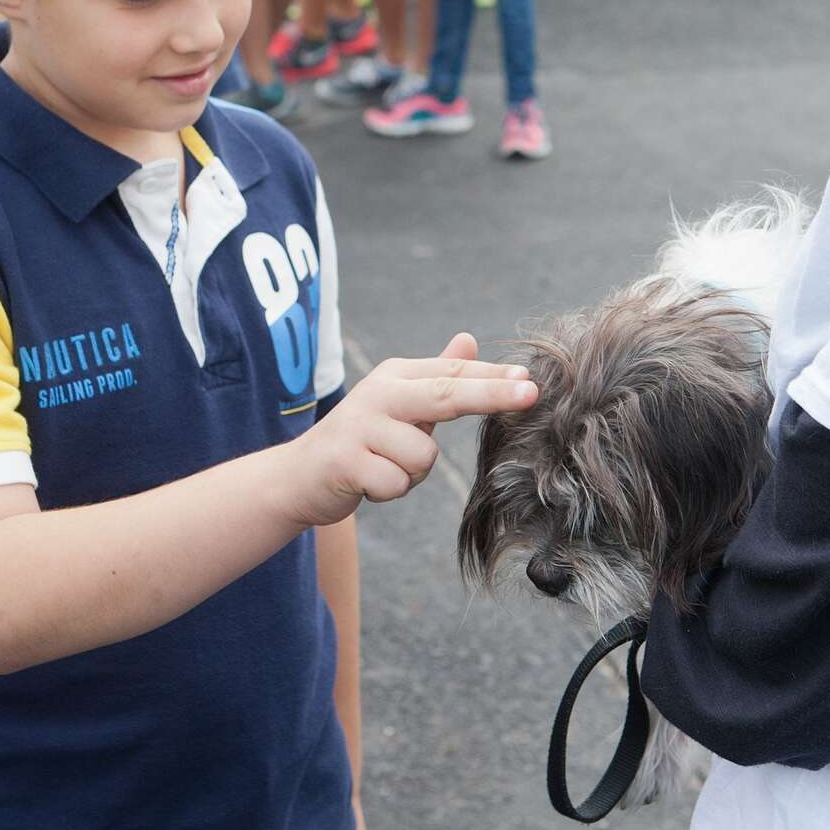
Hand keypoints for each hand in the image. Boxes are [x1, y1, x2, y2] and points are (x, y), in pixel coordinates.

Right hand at [285, 334, 535, 527]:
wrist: (298, 477)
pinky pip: (396, 483)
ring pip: (423, 455)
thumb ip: (436, 376)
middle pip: (445, 394)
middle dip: (490, 394)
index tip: (531, 380)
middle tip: (531, 394)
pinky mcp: (345, 460)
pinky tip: (367, 482)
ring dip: (412, 473)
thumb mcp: (398, 404)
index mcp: (395, 376)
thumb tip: (468, 338)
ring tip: (384, 467)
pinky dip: (389, 491)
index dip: (493, 377)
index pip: (452, 372)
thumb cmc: (361, 440)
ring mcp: (359, 425)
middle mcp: (378, 393)